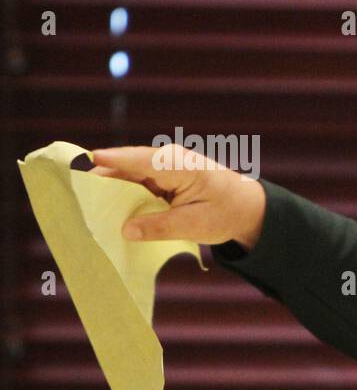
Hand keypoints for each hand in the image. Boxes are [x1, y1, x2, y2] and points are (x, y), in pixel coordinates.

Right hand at [88, 144, 266, 248]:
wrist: (248, 208)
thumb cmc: (226, 213)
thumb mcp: (195, 225)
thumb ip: (159, 227)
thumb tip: (125, 230)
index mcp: (180, 166)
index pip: (140, 160)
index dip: (114, 160)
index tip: (88, 159)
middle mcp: (168, 160)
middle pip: (127, 166)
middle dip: (102, 178)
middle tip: (75, 192)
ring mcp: (163, 167)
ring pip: (129, 175)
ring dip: (111, 189)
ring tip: (85, 202)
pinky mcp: (161, 178)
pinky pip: (136, 183)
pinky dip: (124, 195)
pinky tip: (108, 209)